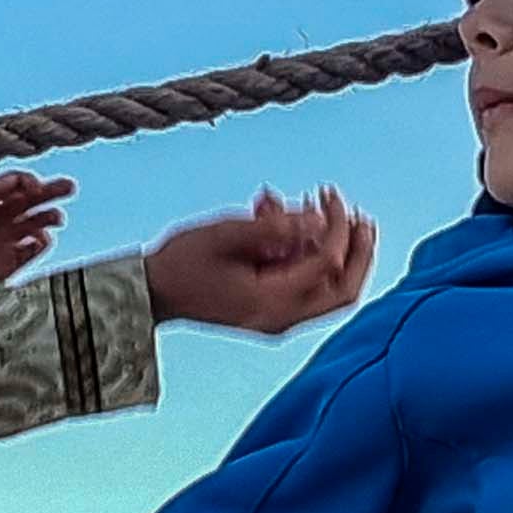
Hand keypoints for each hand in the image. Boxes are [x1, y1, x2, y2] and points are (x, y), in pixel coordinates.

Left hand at [0, 172, 74, 286]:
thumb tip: (11, 179)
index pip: (12, 187)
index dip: (26, 182)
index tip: (34, 185)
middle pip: (29, 202)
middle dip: (50, 192)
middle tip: (69, 186)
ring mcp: (3, 243)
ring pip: (35, 224)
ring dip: (48, 217)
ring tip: (56, 217)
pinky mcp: (8, 265)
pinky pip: (31, 251)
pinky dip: (40, 243)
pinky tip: (39, 239)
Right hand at [144, 188, 377, 334]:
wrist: (151, 292)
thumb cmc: (181, 262)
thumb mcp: (225, 235)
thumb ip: (273, 228)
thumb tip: (317, 220)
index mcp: (272, 303)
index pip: (326, 265)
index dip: (337, 227)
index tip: (328, 194)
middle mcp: (282, 318)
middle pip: (344, 291)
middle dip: (358, 251)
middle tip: (360, 216)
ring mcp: (277, 318)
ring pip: (329, 289)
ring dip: (330, 246)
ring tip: (315, 204)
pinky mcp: (270, 310)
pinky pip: (304, 284)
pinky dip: (306, 253)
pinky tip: (287, 220)